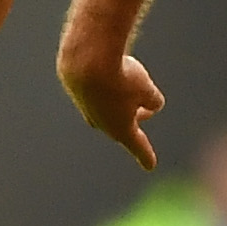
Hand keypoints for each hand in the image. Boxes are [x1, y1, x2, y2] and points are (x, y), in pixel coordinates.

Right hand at [58, 39, 165, 169]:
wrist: (85, 59)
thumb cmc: (120, 77)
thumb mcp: (146, 88)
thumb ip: (152, 100)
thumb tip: (150, 102)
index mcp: (122, 129)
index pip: (138, 145)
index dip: (145, 155)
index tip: (150, 166)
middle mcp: (101, 123)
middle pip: (121, 125)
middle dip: (134, 118)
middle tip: (145, 110)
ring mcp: (85, 107)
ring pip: (105, 107)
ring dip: (117, 98)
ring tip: (124, 83)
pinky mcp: (74, 88)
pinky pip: (93, 88)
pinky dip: (102, 80)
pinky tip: (102, 68)